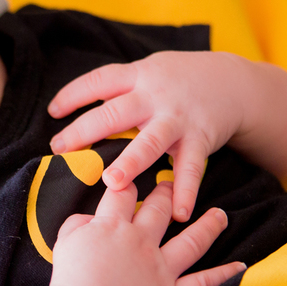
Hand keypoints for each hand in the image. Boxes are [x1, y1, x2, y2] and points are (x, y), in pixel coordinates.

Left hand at [48, 51, 247, 221]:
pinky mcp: (201, 138)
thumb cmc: (179, 80)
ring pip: (151, 141)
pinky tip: (180, 213)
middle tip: (60, 150)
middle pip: (116, 112)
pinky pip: (192, 168)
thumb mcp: (149, 72)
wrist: (233, 82)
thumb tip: (75, 108)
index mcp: (139, 76)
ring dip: (132, 162)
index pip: (100, 80)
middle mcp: (156, 96)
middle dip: (86, 131)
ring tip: (113, 182)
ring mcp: (178, 118)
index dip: (74, 94)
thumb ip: (119, 89)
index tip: (53, 112)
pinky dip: (187, 191)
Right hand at [49, 179, 244, 285]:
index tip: (134, 172)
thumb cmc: (70, 281)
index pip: (124, 194)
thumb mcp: (65, 242)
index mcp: (113, 226)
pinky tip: (240, 266)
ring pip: (192, 240)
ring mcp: (161, 268)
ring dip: (209, 225)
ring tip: (220, 215)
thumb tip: (90, 219)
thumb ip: (78, 224)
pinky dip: (223, 275)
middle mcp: (142, 241)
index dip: (128, 181)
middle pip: (160, 209)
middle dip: (168, 192)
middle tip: (174, 184)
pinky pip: (203, 283)